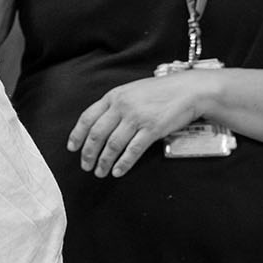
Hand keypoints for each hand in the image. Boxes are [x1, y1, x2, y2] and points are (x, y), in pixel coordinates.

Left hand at [67, 72, 222, 179]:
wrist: (189, 90)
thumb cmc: (162, 91)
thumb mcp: (133, 91)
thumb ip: (117, 105)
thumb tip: (100, 124)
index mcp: (115, 96)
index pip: (88, 117)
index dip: (77, 135)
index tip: (72, 149)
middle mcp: (122, 106)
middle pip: (97, 135)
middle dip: (88, 154)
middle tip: (86, 166)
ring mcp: (137, 117)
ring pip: (112, 145)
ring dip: (103, 162)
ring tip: (100, 172)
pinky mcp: (151, 129)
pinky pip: (132, 151)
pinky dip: (123, 163)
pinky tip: (118, 171)